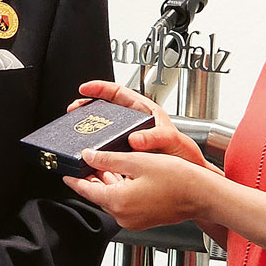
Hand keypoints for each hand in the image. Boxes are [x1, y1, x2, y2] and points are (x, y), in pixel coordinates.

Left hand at [64, 147, 208, 229]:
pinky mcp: (144, 219)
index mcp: (118, 201)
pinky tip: (124, 177)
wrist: (201, 195)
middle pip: (98, 195)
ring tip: (103, 167)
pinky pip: (125, 204)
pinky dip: (120, 190)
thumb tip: (89, 156)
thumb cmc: (176, 178)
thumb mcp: (137, 161)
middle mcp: (124, 215)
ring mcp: (135, 219)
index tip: (65, 174)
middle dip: (91, 180)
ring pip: (112, 199)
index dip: (74, 180)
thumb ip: (109, 159)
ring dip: (106, 184)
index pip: (87, 190)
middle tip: (86, 164)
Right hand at [74, 80, 208, 167]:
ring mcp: (131, 138)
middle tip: (74, 111)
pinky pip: (109, 147)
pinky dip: (97, 149)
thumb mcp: (172, 141)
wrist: (192, 177)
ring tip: (77, 131)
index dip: (100, 88)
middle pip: (107, 109)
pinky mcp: (128, 154)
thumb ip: (156, 137)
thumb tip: (136, 138)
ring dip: (91, 129)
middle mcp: (137, 123)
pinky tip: (90, 154)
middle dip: (89, 107)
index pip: (119, 93)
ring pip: (106, 128)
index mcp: (146, 112)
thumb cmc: (187, 155)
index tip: (85, 89)